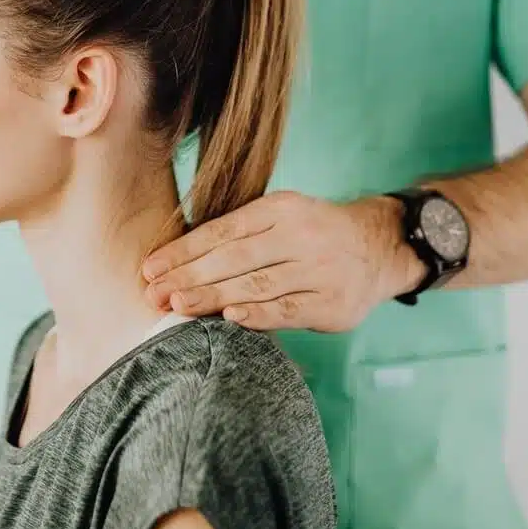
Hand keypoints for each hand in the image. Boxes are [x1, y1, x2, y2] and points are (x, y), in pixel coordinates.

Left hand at [141, 192, 425, 332]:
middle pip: (234, 257)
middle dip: (189, 275)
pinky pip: (289, 309)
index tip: (150, 267)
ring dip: (213, 297)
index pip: (222, 230)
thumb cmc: (313, 234)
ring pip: (257, 284)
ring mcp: (318, 269)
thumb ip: (242, 232)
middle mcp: (299, 235)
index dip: (184, 250)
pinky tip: (230, 319)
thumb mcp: (282, 216)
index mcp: (279, 209)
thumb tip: (180, 257)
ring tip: (177, 306)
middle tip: (153, 291)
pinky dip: (258, 315)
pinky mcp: (332, 303)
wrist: (377, 246)